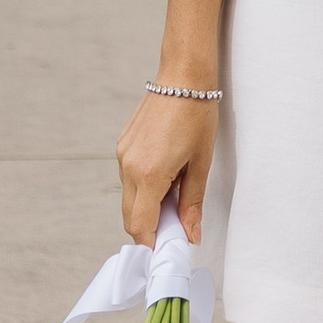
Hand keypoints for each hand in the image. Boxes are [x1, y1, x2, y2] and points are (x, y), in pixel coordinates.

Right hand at [116, 86, 217, 247]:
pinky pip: (127, 176)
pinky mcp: (122, 144)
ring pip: (128, 197)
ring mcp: (122, 153)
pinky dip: (142, 184)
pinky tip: (165, 171)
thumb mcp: (200, 163)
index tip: (168, 249)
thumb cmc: (197, 115)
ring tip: (174, 190)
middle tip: (175, 225)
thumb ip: (192, 203)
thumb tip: (191, 235)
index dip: (152, 243)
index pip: (141, 226)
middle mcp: (129, 166)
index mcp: (150, 174)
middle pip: (130, 216)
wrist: (183, 74)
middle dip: (149, 228)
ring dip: (146, 205)